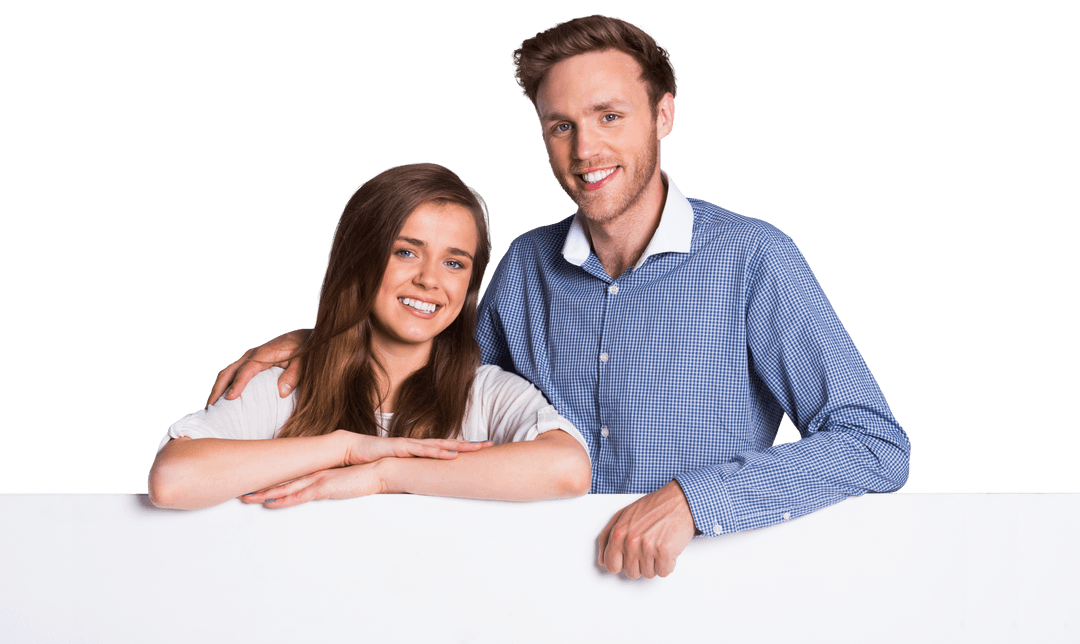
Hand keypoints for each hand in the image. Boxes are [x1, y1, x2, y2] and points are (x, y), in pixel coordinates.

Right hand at [206, 329, 311, 406]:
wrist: (305, 338)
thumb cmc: (305, 350)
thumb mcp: (304, 362)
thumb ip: (294, 375)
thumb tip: (281, 392)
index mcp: (264, 354)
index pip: (247, 369)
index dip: (238, 384)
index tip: (230, 398)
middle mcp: (252, 355)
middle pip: (228, 371)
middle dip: (217, 389)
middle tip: (211, 409)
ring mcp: (249, 358)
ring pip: (227, 373)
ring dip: (217, 389)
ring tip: (211, 408)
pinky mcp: (250, 362)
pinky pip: (233, 373)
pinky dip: (224, 385)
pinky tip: (223, 399)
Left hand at [241, 463, 382, 508]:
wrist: (382, 470)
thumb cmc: (370, 477)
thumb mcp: (349, 484)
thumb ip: (338, 487)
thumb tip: (332, 493)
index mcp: (321, 473)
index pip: (293, 478)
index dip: (276, 482)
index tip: (261, 485)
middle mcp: (316, 475)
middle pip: (283, 482)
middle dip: (263, 486)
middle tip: (245, 491)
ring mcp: (318, 480)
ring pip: (285, 488)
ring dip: (265, 493)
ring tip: (247, 497)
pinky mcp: (324, 488)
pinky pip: (298, 495)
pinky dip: (282, 499)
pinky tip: (269, 503)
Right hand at [339, 430, 489, 465]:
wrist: (354, 450)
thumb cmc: (377, 461)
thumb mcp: (400, 471)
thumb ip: (413, 476)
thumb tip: (425, 487)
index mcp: (420, 450)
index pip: (446, 449)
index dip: (464, 449)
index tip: (482, 450)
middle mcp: (419, 445)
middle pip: (449, 444)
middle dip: (470, 445)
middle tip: (490, 445)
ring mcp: (411, 445)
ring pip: (440, 445)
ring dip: (460, 446)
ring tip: (478, 448)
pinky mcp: (402, 447)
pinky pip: (423, 450)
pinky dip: (438, 452)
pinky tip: (452, 454)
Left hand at [597, 480, 696, 578]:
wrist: (679, 501)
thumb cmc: (654, 506)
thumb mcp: (624, 515)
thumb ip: (607, 536)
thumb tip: (601, 559)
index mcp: (618, 533)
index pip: (611, 565)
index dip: (620, 564)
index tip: (626, 559)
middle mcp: (631, 541)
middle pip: (631, 572)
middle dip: (639, 563)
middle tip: (647, 548)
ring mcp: (647, 547)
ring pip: (648, 574)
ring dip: (654, 563)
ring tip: (657, 545)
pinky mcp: (664, 552)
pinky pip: (663, 571)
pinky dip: (667, 563)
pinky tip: (666, 549)